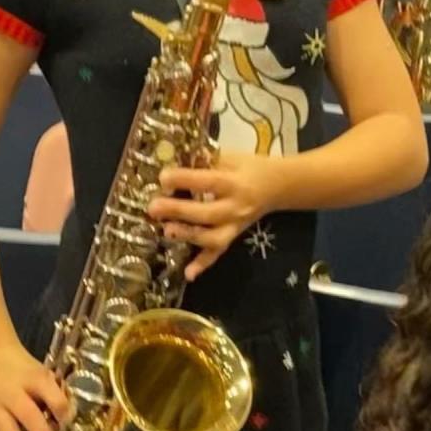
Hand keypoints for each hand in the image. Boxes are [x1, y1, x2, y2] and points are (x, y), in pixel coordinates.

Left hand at [148, 151, 282, 280]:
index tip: (163, 177)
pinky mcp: (233, 237)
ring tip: (167, 232)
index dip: (185, 180)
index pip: (208, 181)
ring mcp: (235, 226)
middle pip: (207, 213)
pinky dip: (203, 264)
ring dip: (189, 237)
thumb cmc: (249, 168)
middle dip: (179, 211)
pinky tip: (188, 274)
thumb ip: (205, 160)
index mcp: (234, 183)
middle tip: (153, 207)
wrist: (277, 186)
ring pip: (213, 238)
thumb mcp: (231, 157)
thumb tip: (174, 160)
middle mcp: (235, 207)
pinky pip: (219, 253)